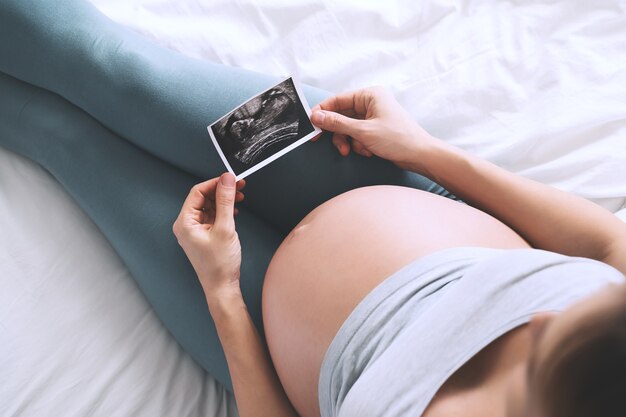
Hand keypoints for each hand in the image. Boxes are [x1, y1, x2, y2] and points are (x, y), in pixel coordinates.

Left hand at [172, 173, 245, 299]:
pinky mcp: (202, 235)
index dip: (215, 183)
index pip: (197, 192)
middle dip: (221, 191)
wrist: (222, 287)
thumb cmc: (219, 264)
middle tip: (238, 186)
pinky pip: (211, 216)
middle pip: (203, 198)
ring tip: (239, 197)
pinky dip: (223, 211)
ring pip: (208, 206)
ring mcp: (194, 231)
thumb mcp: (225, 228)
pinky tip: (234, 211)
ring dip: (224, 200)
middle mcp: (186, 225)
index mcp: (185, 222)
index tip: (230, 179)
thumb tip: (227, 180)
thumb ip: (226, 201)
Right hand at [309, 86, 441, 171]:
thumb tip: (317, 116)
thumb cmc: (398, 139)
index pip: (338, 100)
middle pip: (341, 115)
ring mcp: (373, 117)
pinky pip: (356, 135)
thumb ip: (337, 123)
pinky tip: (368, 151)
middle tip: (326, 142)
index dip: (323, 112)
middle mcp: (371, 103)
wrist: (419, 155)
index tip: (312, 124)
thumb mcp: (363, 131)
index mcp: (370, 95)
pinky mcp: (374, 130)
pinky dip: (358, 145)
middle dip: (338, 132)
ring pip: (347, 128)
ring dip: (347, 141)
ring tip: (351, 151)